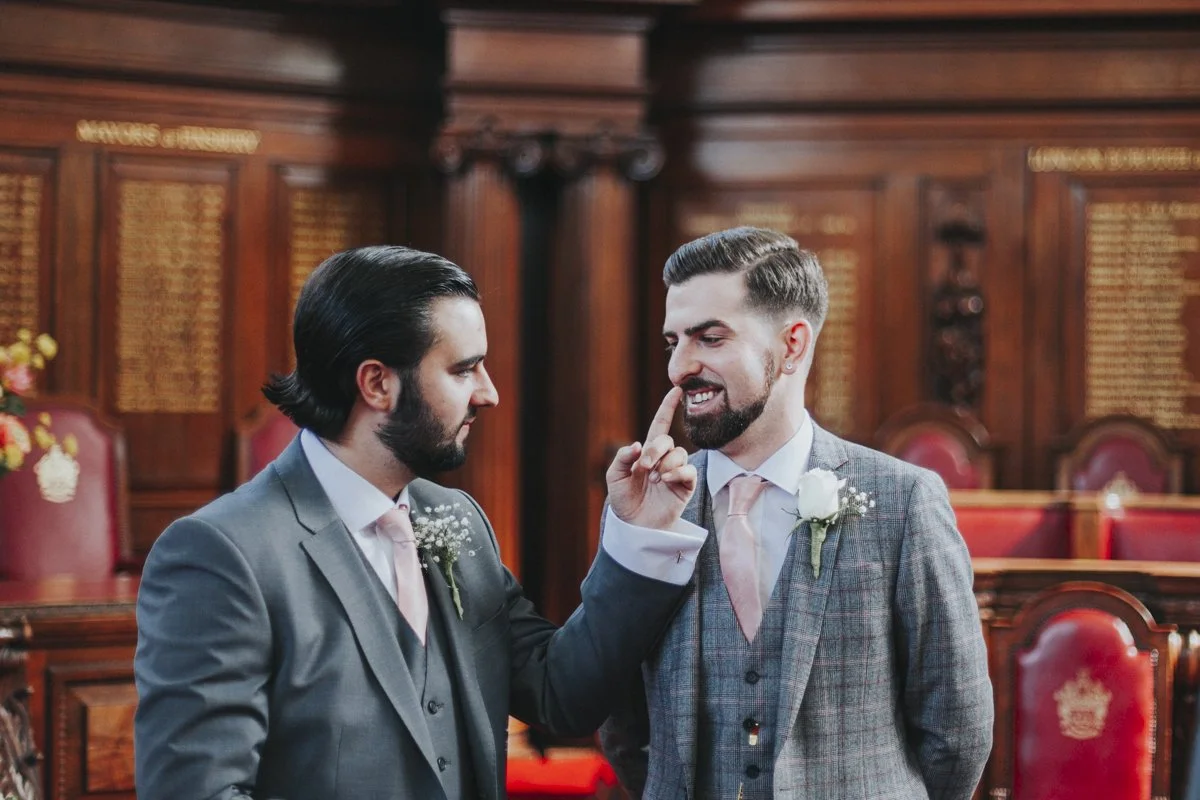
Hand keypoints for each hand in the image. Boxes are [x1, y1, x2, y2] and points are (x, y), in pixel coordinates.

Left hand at [606, 387, 697, 529]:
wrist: (634, 525)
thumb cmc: (624, 500)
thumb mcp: (615, 476)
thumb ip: (623, 457)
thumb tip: (638, 444)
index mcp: (648, 452)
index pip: (660, 424)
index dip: (668, 407)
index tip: (676, 390)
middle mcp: (664, 459)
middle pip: (667, 440)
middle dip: (656, 450)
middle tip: (645, 467)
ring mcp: (676, 472)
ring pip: (679, 454)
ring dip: (666, 463)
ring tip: (655, 479)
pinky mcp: (685, 486)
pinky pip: (689, 471)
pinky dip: (677, 472)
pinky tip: (666, 480)